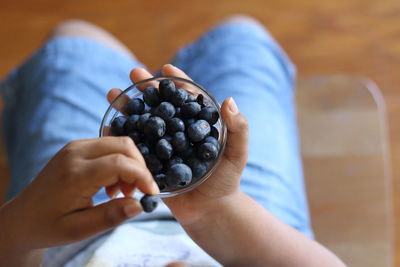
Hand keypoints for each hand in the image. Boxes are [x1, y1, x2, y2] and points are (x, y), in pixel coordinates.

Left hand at [0, 137, 158, 253]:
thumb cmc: (49, 226)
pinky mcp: (76, 147)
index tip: (151, 194)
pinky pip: (109, 145)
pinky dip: (120, 161)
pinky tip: (112, 183)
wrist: (23, 217)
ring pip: (118, 142)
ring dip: (130, 164)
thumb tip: (140, 205)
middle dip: (139, 167)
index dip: (142, 176)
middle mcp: (75, 153)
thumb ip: (110, 217)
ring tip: (122, 191)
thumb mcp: (79, 230)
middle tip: (137, 192)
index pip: (120, 164)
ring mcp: (75, 146)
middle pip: (123, 145)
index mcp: (74, 175)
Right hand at [107, 64, 248, 225]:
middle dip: (146, 88)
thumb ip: (238, 129)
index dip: (177, 82)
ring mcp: (161, 147)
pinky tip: (109, 124)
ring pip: (143, 122)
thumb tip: (229, 100)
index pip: (186, 98)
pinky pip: (133, 147)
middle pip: (160, 105)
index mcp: (196, 126)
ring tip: (113, 94)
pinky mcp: (149, 164)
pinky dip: (121, 135)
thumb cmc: (226, 183)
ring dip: (128, 107)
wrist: (209, 212)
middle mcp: (176, 133)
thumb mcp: (237, 155)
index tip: (167, 68)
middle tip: (134, 74)